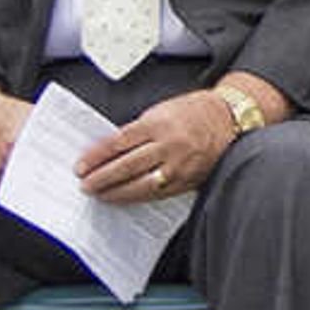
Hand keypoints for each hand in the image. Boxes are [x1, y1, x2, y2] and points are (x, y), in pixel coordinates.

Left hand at [75, 93, 230, 204]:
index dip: (96, 157)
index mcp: (159, 123)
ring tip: (100, 194)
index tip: (81, 166)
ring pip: (141, 184)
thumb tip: (110, 152)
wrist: (228, 118)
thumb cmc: (193, 112)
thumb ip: (138, 131)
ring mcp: (179, 165)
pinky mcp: (188, 180)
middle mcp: (169, 145)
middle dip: (102, 178)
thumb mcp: (161, 111)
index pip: (118, 143)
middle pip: (127, 166)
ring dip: (117, 192)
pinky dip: (138, 197)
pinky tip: (125, 198)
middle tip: (85, 184)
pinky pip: (157, 193)